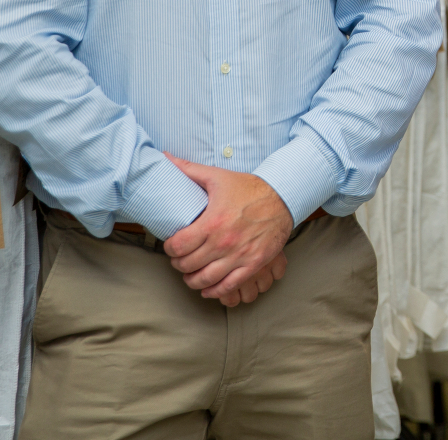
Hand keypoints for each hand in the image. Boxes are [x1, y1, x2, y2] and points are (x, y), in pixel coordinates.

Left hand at [162, 154, 294, 304]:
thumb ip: (189, 169)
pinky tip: (207, 287)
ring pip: (205, 279)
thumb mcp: (217, 176)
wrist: (282, 198)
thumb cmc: (248, 188)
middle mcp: (224, 242)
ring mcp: (239, 256)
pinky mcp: (252, 265)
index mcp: (212, 222)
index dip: (169, 248)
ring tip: (190, 275)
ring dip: (192, 280)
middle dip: (179, 264)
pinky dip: (214, 291)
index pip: (178, 246)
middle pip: (188, 265)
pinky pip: (228, 286)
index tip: (171, 245)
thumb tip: (165, 157)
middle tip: (179, 259)